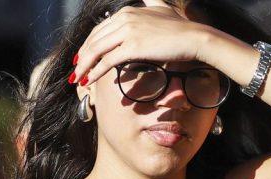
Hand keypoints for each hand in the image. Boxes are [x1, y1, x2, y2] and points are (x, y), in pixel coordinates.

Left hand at [70, 6, 220, 85]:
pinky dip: (95, 71)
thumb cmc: (181, 27)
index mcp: (127, 11)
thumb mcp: (162, 8)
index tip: (83, 55)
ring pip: (97, 49)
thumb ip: (151, 2)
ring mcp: (128, 31)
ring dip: (85, 65)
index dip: (89, 43)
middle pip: (95, 38)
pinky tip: (90, 79)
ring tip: (78, 77)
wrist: (194, 37)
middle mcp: (124, 18)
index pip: (101, 28)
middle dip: (82, 55)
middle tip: (76, 69)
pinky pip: (108, 60)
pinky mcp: (133, 46)